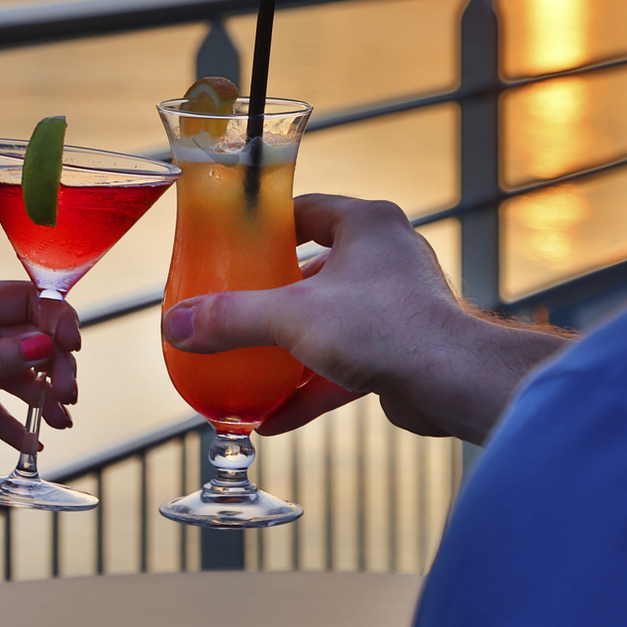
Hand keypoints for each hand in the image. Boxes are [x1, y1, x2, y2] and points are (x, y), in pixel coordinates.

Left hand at [0, 281, 80, 469]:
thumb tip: (48, 345)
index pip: (25, 299)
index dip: (56, 319)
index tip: (74, 350)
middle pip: (26, 336)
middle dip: (52, 365)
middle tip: (68, 399)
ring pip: (13, 370)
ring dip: (39, 395)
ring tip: (60, 423)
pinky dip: (11, 418)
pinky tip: (31, 442)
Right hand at [162, 194, 570, 443]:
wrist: (452, 383)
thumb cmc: (383, 327)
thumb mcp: (291, 317)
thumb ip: (231, 319)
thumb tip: (173, 326)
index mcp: (367, 224)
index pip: (307, 209)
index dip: (267, 226)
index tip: (233, 246)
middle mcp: (387, 257)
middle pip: (314, 269)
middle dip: (272, 296)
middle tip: (233, 309)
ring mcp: (396, 305)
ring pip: (328, 321)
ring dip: (287, 348)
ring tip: (245, 366)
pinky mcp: (401, 350)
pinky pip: (344, 362)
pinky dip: (309, 386)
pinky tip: (270, 417)